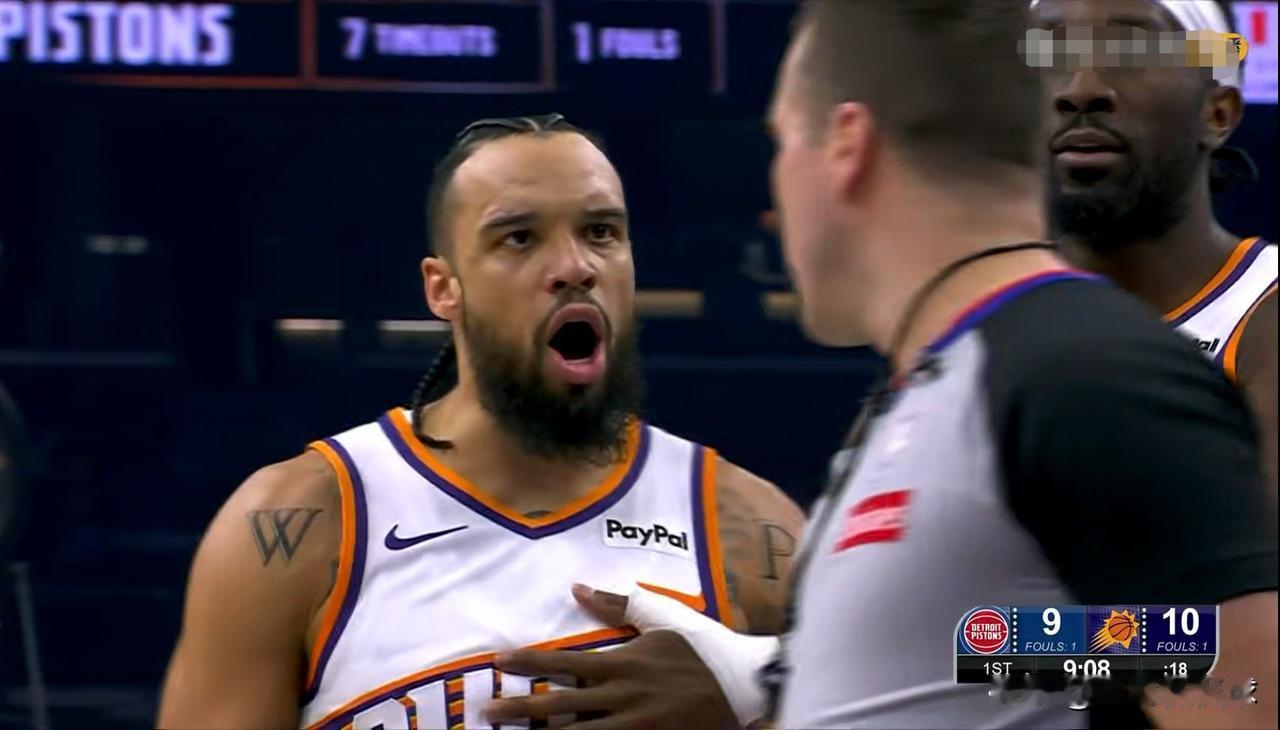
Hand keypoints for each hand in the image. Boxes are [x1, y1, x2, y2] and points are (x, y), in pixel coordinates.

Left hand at [484, 584, 738, 729]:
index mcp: (623, 662)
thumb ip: (618, 603)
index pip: (564, 662)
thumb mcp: (661, 618)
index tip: (498, 661)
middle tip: (487, 710)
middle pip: (561, 707)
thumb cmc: (701, 647)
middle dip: (520, 709)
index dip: (528, 662)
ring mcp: (636, 726)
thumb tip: (578, 588)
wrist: (743, 685)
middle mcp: (623, 697)